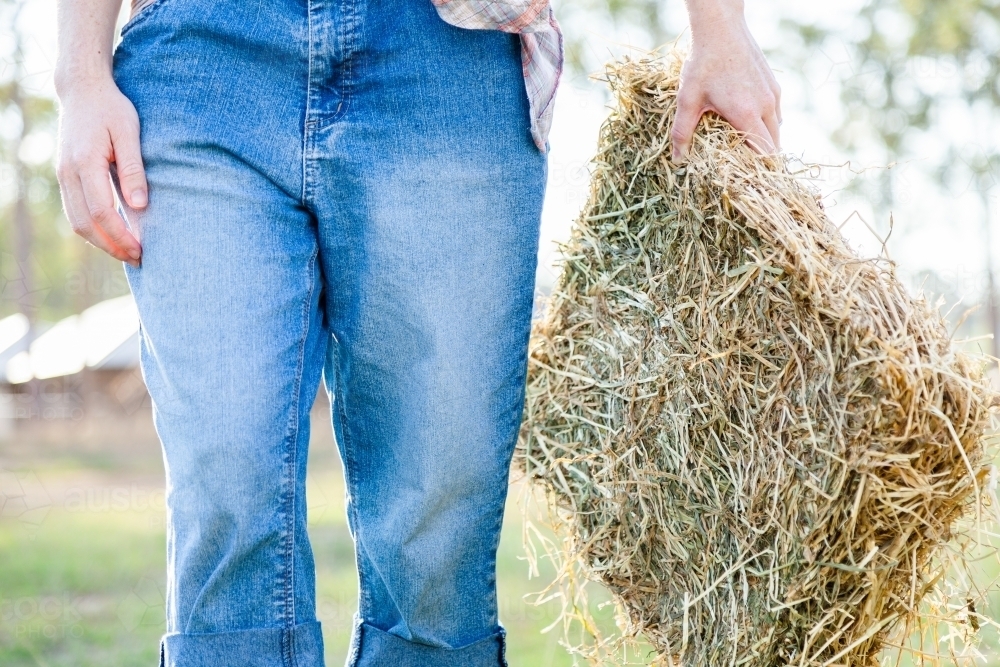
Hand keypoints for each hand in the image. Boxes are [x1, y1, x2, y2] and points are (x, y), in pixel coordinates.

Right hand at [56, 76, 145, 267]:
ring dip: (100, 242)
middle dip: (111, 246)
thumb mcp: (129, 133)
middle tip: (138, 258)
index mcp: (85, 162)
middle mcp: (68, 172)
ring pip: (76, 221)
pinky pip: (75, 211)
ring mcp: (63, 175)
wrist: (83, 90)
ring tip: (127, 252)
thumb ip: (134, 169)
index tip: (141, 250)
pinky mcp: (66, 176)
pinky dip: (92, 229)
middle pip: (85, 224)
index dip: (120, 236)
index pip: (101, 212)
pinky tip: (112, 235)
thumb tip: (140, 205)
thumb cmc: (112, 109)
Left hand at [671, 0, 780, 158]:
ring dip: (764, 141)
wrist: (721, 29)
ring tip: (744, 149)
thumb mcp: (687, 100)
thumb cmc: (702, 64)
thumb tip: (678, 160)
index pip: (764, 153)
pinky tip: (747, 124)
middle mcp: (766, 106)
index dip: (758, 170)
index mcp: (746, 114)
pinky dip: (766, 125)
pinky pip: (776, 114)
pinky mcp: (773, 85)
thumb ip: (682, 132)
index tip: (747, 180)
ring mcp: (772, 94)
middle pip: (773, 145)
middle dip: (761, 160)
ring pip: (777, 129)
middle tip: (744, 170)